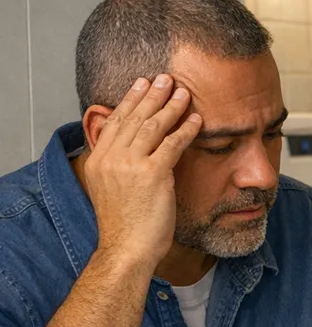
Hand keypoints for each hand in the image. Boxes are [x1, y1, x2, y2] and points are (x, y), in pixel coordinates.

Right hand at [83, 74, 200, 269]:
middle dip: (152, 94)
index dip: (130, 100)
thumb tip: (132, 151)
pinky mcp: (152, 175)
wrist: (126, 249)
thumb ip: (118, 167)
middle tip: (165, 77)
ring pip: (153, 126)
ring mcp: (130, 165)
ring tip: (184, 92)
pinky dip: (186, 129)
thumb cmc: (125, 226)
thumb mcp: (112, 190)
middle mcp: (110, 158)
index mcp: (98, 160)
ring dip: (171, 106)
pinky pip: (173, 144)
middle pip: (134, 117)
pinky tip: (197, 120)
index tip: (141, 83)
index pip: (115, 121)